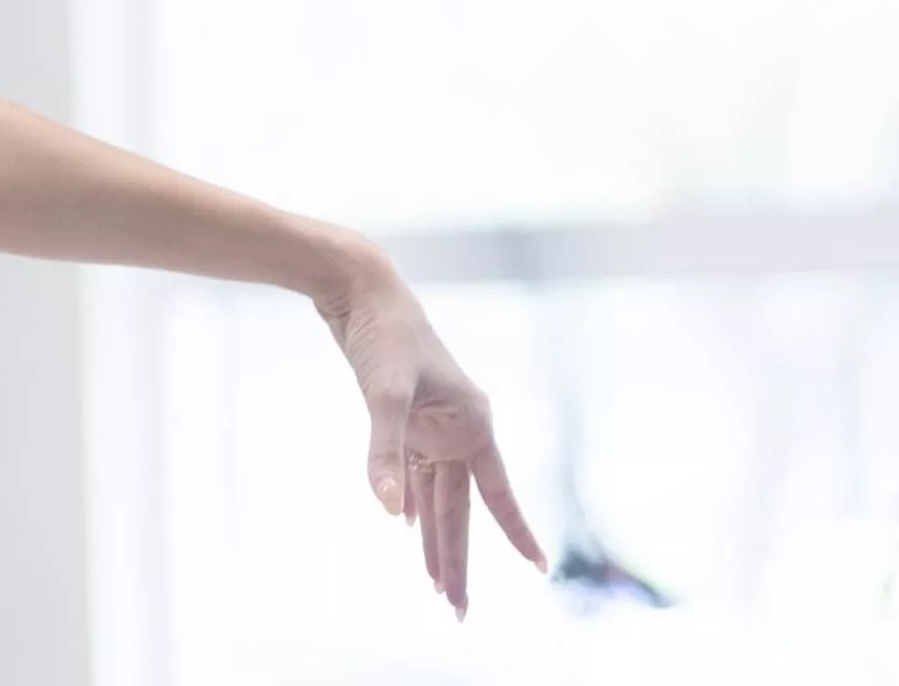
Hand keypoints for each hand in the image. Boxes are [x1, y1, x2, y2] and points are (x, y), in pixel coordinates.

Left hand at [317, 241, 547, 618]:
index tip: (539, 568)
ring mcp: (433, 425)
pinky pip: (415, 473)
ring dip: (434, 539)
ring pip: (437, 496)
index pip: (497, 492)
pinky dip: (412, 501)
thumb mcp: (383, 393)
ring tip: (437, 587)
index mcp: (472, 423)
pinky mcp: (406, 419)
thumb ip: (384, 452)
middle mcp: (459, 428)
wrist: (360, 289)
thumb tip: (388, 512)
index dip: (516, 531)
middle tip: (456, 609)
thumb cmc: (383, 335)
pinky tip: (407, 527)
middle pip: (461, 507)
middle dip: (457, 559)